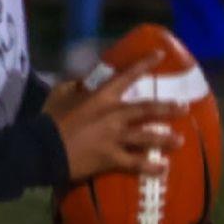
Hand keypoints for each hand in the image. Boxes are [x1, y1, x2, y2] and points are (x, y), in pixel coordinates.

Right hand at [44, 51, 186, 180]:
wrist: (40, 149)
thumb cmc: (49, 121)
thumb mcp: (60, 95)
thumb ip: (75, 86)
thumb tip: (84, 81)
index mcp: (101, 97)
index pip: (126, 76)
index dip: (144, 64)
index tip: (161, 55)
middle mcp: (113, 115)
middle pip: (147, 109)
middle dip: (167, 108)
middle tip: (184, 108)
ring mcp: (114, 137)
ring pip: (147, 136)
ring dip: (165, 138)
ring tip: (180, 141)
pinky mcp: (111, 157)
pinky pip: (135, 162)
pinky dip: (150, 166)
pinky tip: (162, 168)